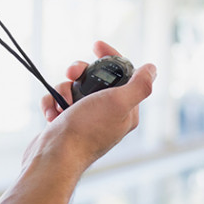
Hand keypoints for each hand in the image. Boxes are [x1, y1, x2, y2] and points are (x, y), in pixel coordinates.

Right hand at [37, 41, 156, 171]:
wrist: (55, 157)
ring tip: (60, 105)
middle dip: (80, 73)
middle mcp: (107, 115)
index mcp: (125, 110)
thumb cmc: (86, 131)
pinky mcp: (67, 123)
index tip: (96, 46)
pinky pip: (58, 102)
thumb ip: (140, 85)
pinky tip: (51, 114)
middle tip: (71, 74)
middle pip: (95, 79)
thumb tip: (152, 69)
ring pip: (73, 88)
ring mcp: (85, 119)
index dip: (110, 57)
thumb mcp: (119, 103)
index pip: (123, 74)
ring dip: (62, 90)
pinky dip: (51, 103)